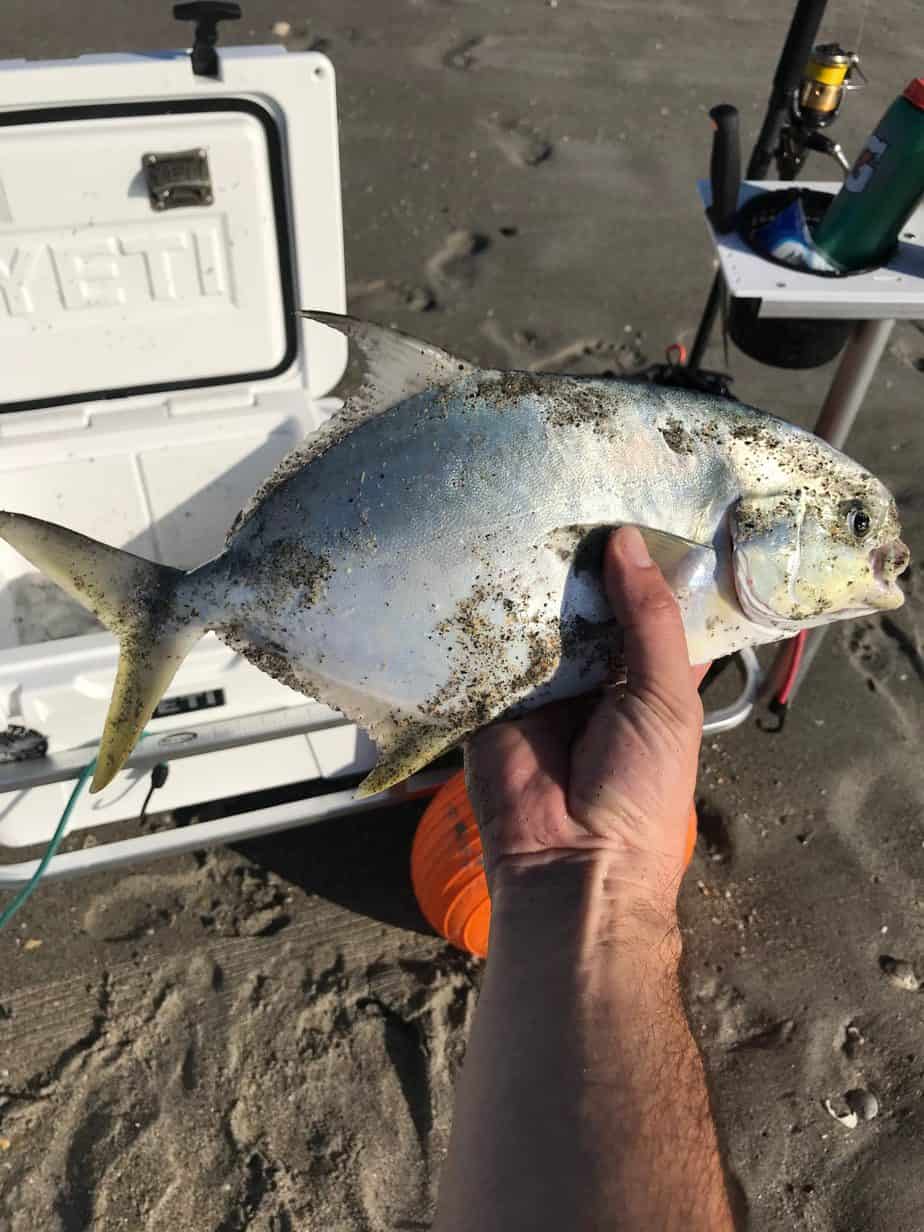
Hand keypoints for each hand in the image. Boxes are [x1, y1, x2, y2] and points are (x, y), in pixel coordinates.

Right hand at [465, 526, 706, 920]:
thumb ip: (649, 618)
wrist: (569, 863)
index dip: (646, 557)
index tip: (635, 491)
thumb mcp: (665, 697)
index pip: (648, 602)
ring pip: (533, 615)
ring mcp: (539, 682)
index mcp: (647, 672)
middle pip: (585, 600)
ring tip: (520, 502)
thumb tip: (626, 538)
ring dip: (529, 576)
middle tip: (563, 481)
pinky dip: (481, 611)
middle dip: (578, 555)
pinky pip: (485, 646)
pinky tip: (474, 556)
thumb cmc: (639, 786)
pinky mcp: (489, 696)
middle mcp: (594, 671)